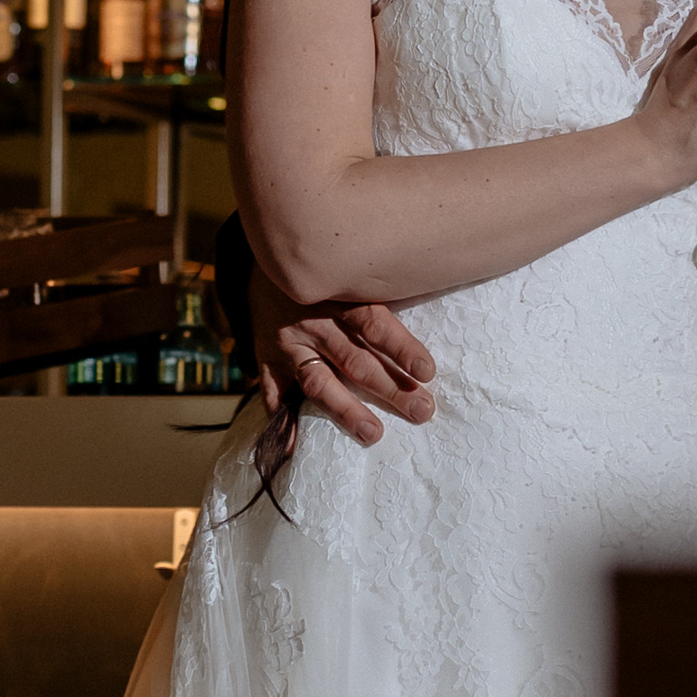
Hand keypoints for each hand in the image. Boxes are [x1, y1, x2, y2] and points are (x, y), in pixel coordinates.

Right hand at [247, 246, 436, 450]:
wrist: (268, 249)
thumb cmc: (324, 265)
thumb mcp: (352, 268)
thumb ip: (380, 288)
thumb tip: (430, 287)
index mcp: (339, 296)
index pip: (375, 324)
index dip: (402, 348)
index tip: (427, 372)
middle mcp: (313, 321)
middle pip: (356, 361)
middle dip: (391, 390)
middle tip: (421, 411)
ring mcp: (287, 343)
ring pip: (320, 383)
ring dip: (347, 411)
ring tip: (373, 434)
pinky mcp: (265, 358)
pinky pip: (273, 393)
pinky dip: (284, 422)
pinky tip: (294, 447)